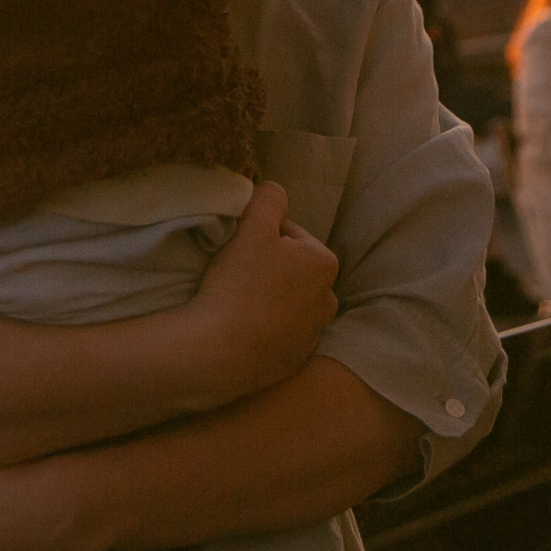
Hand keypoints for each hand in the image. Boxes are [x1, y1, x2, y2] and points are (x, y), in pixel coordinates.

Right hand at [180, 182, 338, 407]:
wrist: (221, 352)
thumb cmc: (240, 283)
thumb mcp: (253, 227)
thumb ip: (269, 198)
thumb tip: (275, 191)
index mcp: (325, 263)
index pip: (288, 234)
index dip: (259, 236)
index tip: (239, 250)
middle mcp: (328, 299)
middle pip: (291, 269)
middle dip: (268, 268)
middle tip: (236, 275)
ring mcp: (313, 334)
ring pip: (286, 301)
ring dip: (268, 298)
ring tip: (238, 302)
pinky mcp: (295, 360)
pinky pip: (279, 333)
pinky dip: (264, 327)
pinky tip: (242, 327)